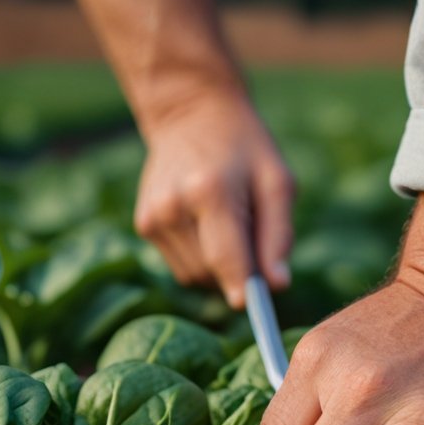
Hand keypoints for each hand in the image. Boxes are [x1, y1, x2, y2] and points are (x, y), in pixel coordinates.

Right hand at [135, 91, 293, 307]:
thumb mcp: (277, 180)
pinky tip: (207, 225)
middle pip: (212, 273)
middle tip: (254, 241)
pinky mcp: (144, 225)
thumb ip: (279, 235)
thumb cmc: (245, 149)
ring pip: (195, 277)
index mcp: (210, 191)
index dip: (243, 290)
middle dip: (238, 274)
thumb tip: (277, 286)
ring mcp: (153, 217)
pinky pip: (182, 267)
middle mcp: (173, 206)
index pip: (226, 258)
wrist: (191, 115)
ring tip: (228, 225)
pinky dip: (201, 259)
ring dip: (219, 269)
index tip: (255, 309)